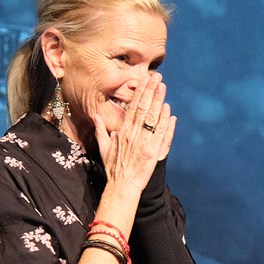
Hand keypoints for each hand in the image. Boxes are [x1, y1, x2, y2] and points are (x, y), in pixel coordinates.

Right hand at [93, 72, 176, 193]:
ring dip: (159, 102)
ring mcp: (145, 143)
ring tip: (163, 87)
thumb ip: (100, 130)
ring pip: (153, 118)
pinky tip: (169, 111)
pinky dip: (166, 123)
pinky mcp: (154, 153)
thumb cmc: (113, 168)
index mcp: (123, 132)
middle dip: (151, 91)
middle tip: (157, 77)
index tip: (145, 80)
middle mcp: (134, 135)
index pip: (132, 107)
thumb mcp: (103, 148)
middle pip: (144, 109)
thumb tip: (95, 116)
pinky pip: (162, 135)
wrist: (122, 187)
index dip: (140, 93)